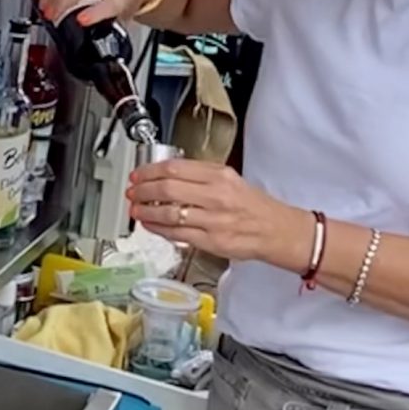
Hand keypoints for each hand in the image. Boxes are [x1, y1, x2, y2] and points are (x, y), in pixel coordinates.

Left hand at [129, 158, 310, 267]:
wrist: (276, 230)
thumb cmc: (252, 205)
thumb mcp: (230, 179)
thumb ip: (200, 175)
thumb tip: (166, 175)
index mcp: (219, 176)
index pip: (175, 168)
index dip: (150, 171)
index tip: (138, 175)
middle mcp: (216, 196)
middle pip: (168, 189)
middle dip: (143, 191)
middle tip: (132, 192)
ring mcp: (213, 220)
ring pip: (170, 213)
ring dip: (146, 211)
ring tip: (136, 209)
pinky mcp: (211, 241)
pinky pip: (177, 234)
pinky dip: (158, 228)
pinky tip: (150, 224)